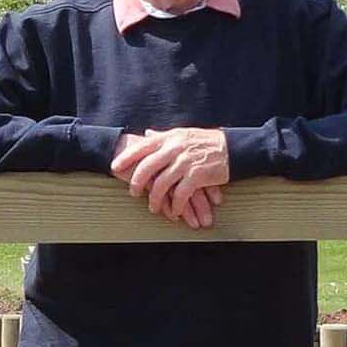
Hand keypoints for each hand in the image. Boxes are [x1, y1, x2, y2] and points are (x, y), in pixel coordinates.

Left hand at [110, 127, 230, 228]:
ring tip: (154, 207)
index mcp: (169, 138)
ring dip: (155, 199)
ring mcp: (186, 162)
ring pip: (162, 184)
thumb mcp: (182, 134)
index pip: (142, 147)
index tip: (114, 167)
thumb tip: (146, 134)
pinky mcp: (197, 175)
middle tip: (133, 193)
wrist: (233, 149)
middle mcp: (175, 148)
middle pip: (147, 167)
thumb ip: (163, 137)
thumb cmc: (206, 142)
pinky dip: (175, 205)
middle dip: (137, 182)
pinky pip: (180, 194)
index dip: (126, 158)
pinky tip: (174, 212)